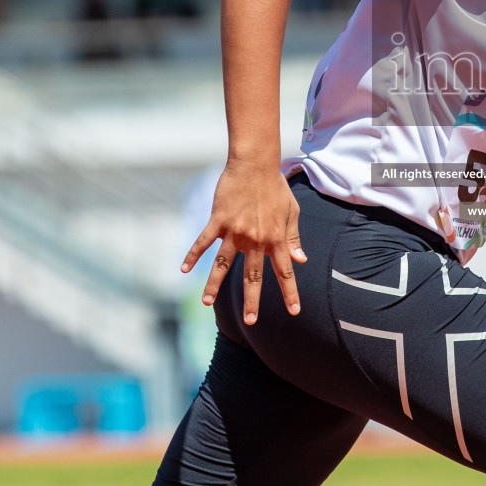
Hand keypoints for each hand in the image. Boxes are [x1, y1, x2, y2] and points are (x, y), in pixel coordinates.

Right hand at [181, 160, 305, 324]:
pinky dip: (193, 255)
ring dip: (214, 285)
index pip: (285, 271)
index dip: (290, 292)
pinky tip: (184, 270)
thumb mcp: (291, 211)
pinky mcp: (219, 220)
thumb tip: (301, 259)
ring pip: (223, 264)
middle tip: (250, 322)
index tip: (294, 311)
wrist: (255, 164)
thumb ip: (294, 237)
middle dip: (252, 300)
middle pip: (253, 275)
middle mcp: (256, 239)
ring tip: (206, 303)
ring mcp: (235, 231)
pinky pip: (204, 242)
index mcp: (276, 238)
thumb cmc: (275, 187)